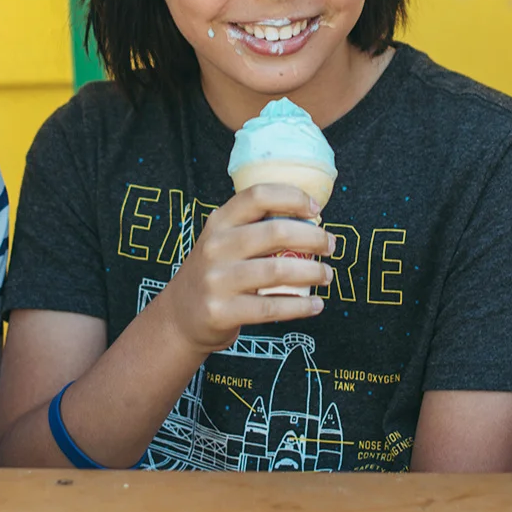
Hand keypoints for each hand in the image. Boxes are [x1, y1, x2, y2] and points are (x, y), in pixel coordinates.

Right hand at [147, 184, 334, 354]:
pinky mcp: (222, 311)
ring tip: (326, 275)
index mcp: (219, 222)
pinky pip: (271, 306)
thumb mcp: (223, 241)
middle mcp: (216, 247)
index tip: (316, 210)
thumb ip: (254, 227)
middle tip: (330, 245)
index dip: (292, 197)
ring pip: (278, 270)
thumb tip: (309, 218)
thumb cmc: (215, 273)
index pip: (258, 196)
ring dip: (313, 272)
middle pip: (276, 232)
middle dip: (313, 237)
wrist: (181, 315)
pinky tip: (316, 304)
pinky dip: (300, 306)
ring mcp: (217, 280)